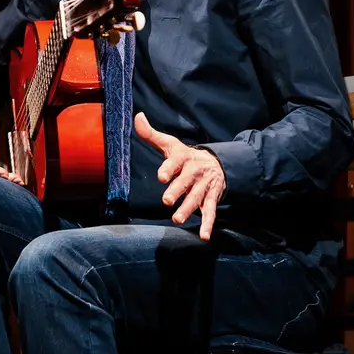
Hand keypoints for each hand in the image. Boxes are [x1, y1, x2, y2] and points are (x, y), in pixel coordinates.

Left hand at [135, 111, 224, 240]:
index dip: (168, 168)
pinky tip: (203, 236)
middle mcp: (195, 171)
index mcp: (183, 158)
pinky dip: (207, 224)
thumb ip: (151, 135)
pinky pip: (210, 211)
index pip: (176, 161)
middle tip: (166, 201)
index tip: (161, 176)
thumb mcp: (170, 144)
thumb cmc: (185, 156)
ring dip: (188, 209)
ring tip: (177, 219)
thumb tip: (137, 117)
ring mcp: (204, 185)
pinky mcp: (211, 197)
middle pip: (186, 181)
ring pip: (197, 197)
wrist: (216, 163)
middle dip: (177, 190)